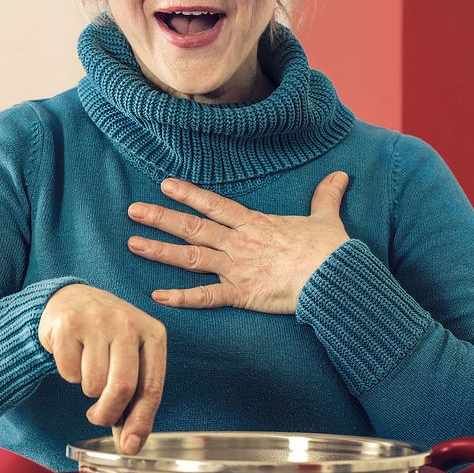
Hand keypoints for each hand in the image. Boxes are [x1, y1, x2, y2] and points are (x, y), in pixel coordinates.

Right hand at [37, 284, 165, 454]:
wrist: (72, 299)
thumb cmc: (107, 336)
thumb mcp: (131, 358)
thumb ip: (135, 397)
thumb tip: (130, 444)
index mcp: (153, 333)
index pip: (151, 387)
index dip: (141, 421)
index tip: (130, 445)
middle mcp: (127, 323)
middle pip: (122, 387)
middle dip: (108, 414)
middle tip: (98, 417)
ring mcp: (97, 321)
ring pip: (92, 383)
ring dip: (87, 390)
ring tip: (88, 371)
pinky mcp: (68, 324)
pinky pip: (68, 372)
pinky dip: (68, 374)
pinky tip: (73, 355)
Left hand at [126, 173, 351, 314]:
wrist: (335, 278)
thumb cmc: (330, 251)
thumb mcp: (326, 218)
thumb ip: (326, 196)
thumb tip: (341, 175)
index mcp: (254, 224)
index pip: (214, 205)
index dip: (188, 194)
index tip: (164, 185)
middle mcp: (238, 243)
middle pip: (192, 227)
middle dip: (160, 218)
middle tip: (133, 211)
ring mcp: (236, 269)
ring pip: (190, 257)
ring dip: (160, 250)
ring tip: (132, 244)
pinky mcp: (240, 295)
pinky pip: (205, 297)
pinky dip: (180, 298)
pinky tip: (157, 295)